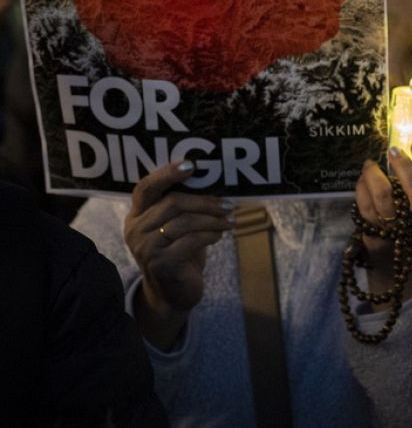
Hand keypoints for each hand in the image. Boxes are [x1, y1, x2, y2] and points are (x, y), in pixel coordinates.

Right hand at [124, 161, 234, 349]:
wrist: (173, 292)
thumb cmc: (180, 251)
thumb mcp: (178, 226)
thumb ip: (184, 206)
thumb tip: (217, 179)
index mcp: (137, 214)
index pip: (146, 187)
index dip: (167, 174)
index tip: (192, 165)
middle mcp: (135, 229)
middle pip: (172, 202)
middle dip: (205, 201)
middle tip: (228, 204)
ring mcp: (145, 247)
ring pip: (184, 222)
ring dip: (213, 219)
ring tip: (230, 220)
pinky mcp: (160, 264)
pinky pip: (191, 241)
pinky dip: (211, 235)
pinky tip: (220, 235)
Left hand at [354, 143, 411, 302]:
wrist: (397, 268)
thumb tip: (408, 147)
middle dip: (404, 167)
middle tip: (393, 151)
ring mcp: (398, 231)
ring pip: (385, 198)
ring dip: (376, 175)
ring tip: (372, 164)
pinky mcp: (375, 236)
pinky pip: (365, 205)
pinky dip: (362, 186)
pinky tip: (364, 177)